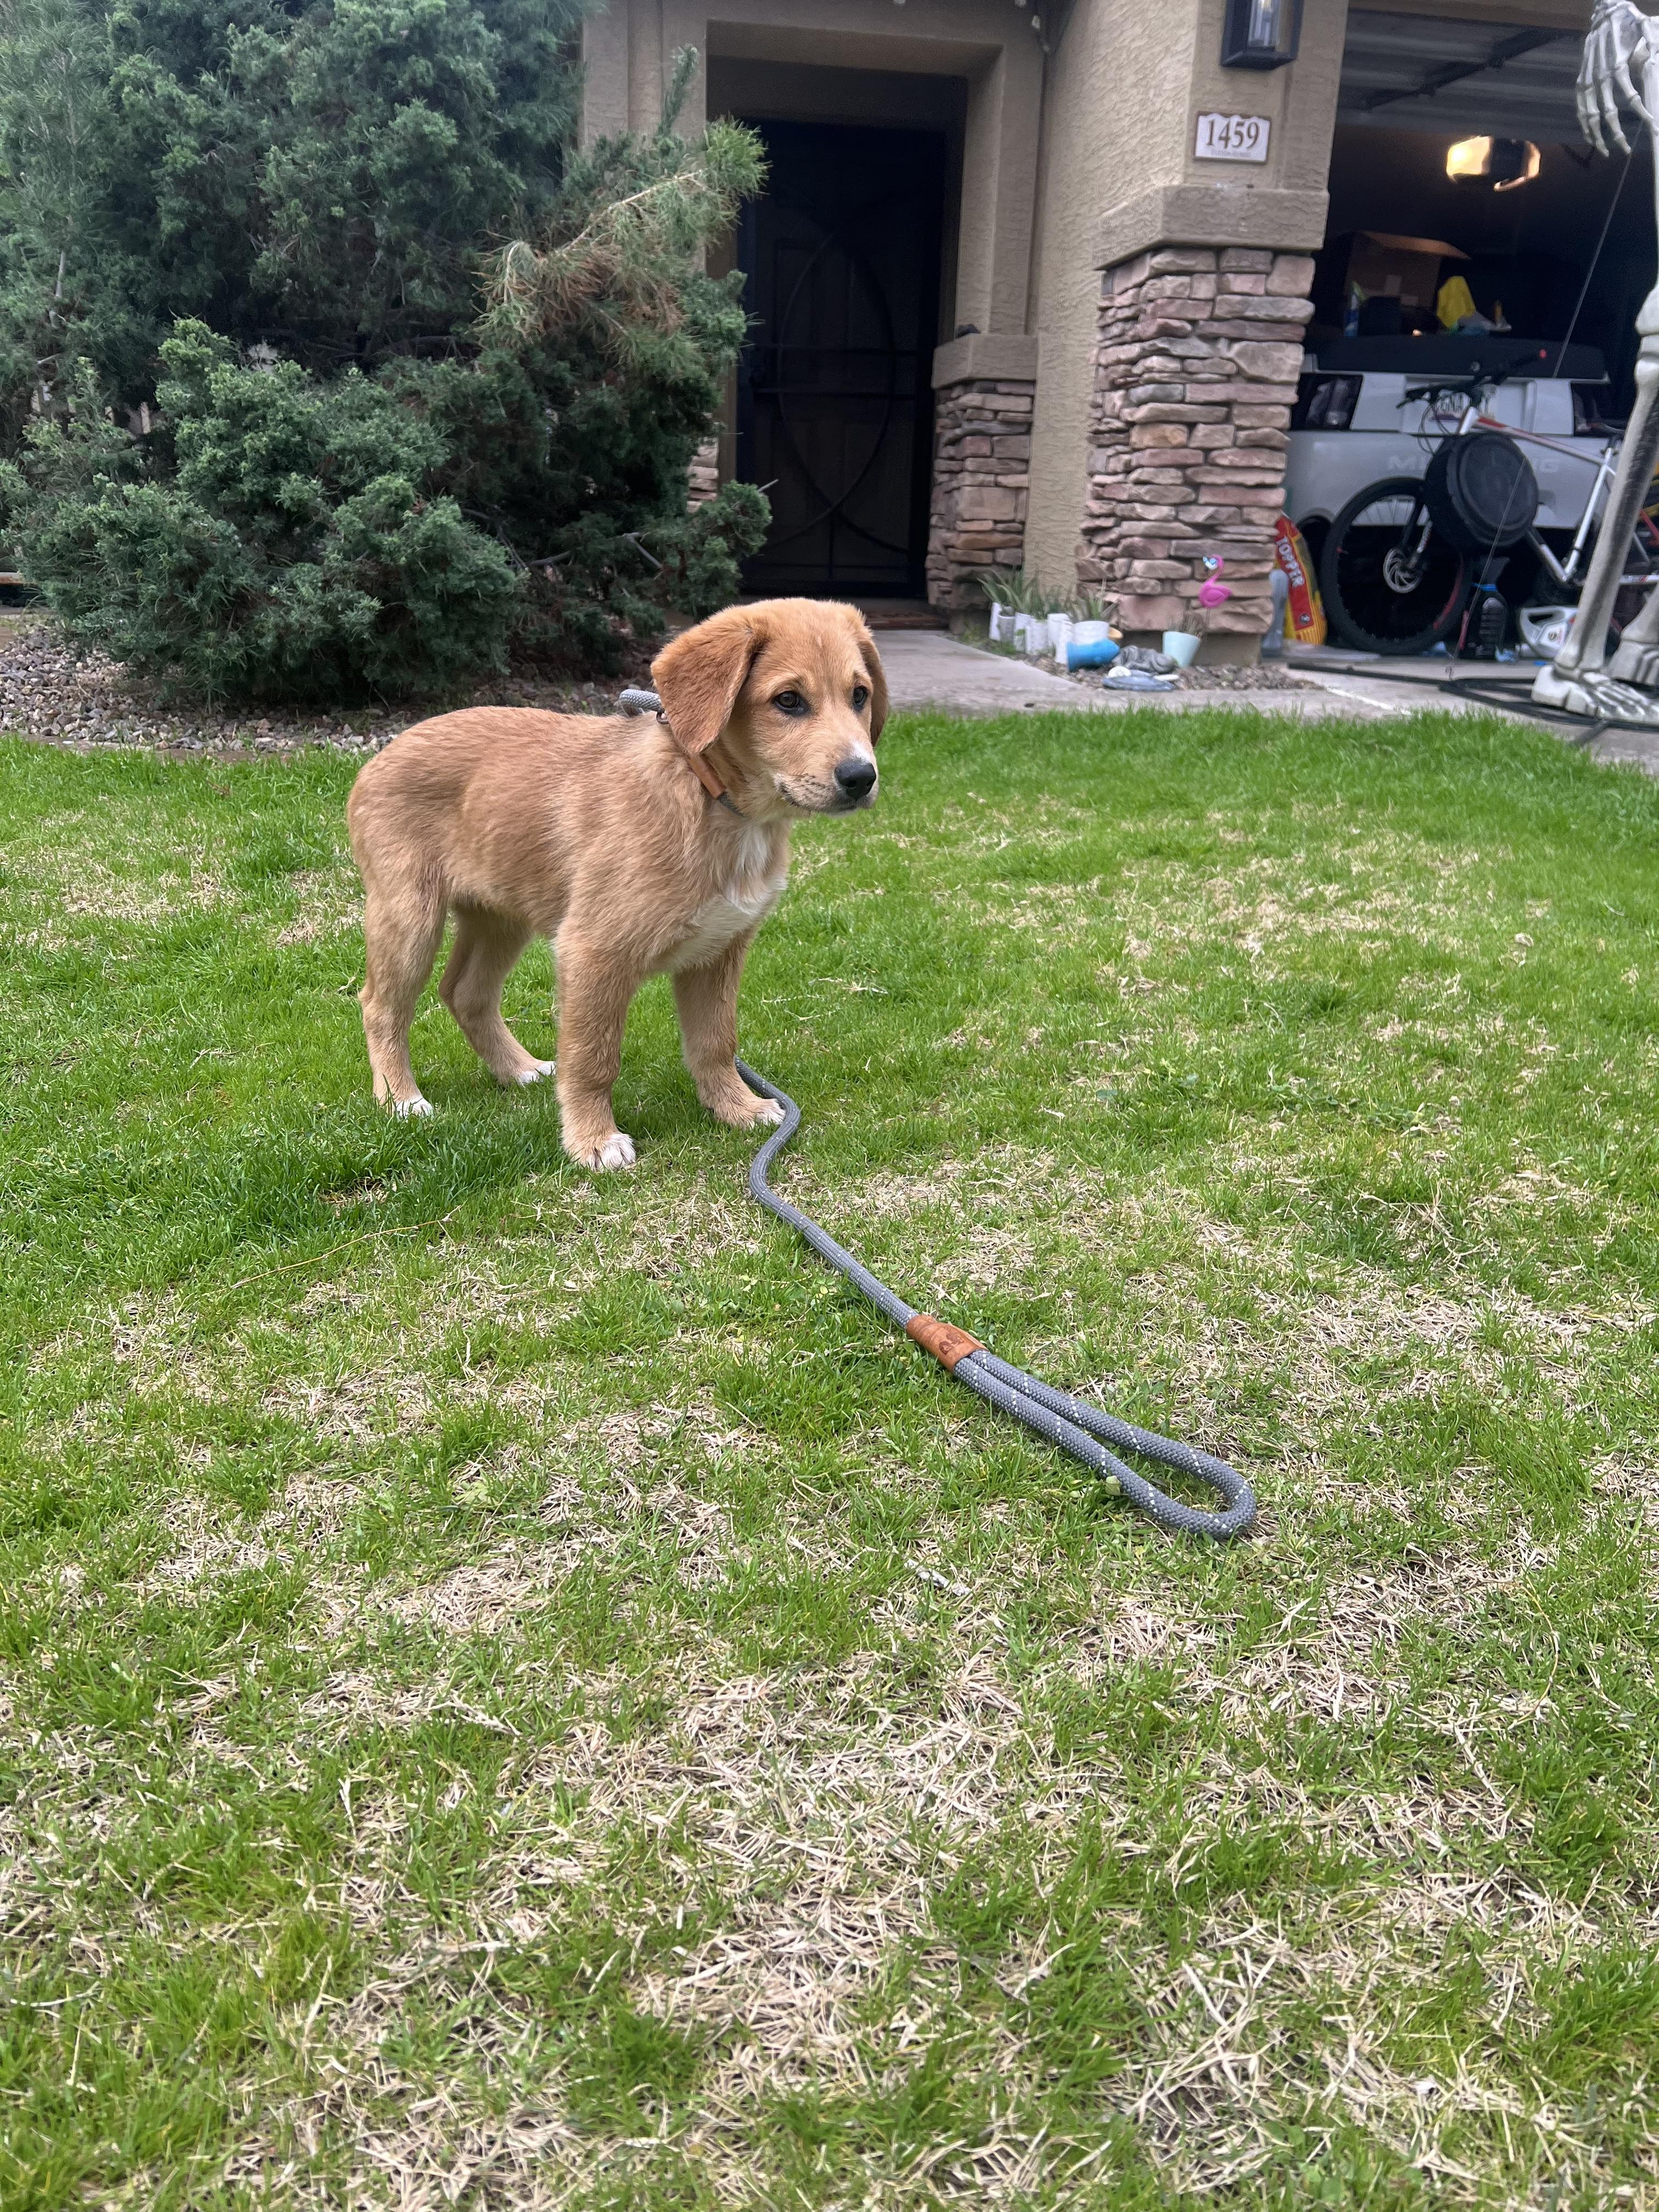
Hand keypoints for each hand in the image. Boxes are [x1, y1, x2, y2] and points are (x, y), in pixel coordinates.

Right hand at [1580, 0, 1653, 155]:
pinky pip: (1580, 109)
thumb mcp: (1646, 27)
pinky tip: (1591, 139)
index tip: (1652, 124)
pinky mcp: (1581, 82)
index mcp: (1618, 64)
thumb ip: (1653, 43)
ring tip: (1606, 152)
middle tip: (1626, 150)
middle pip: (1608, 113)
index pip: (1631, 96)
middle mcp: (1601, 76)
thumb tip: (1657, 60)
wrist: (1604, 14)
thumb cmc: (1628, 22)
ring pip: (1590, 116)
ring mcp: (1588, 81)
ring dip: (1598, 136)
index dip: (1642, 113)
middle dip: (1617, 135)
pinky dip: (1584, 126)